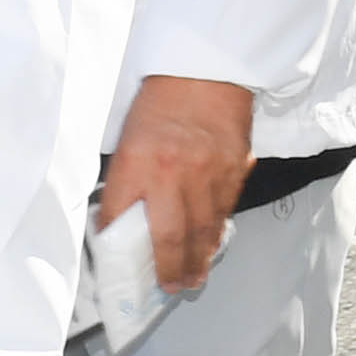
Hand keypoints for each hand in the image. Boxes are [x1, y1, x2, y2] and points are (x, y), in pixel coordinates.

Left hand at [93, 74, 255, 296]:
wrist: (206, 68)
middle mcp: (174, 172)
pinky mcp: (235, 169)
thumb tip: (120, 219)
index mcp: (138, 160)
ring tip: (193, 277)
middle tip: (171, 287)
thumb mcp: (128, 136)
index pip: (123, 217)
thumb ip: (126, 179)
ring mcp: (209, 173)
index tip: (124, 270)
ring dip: (198, 258)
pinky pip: (225, 211)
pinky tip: (211, 245)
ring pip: (204, 230)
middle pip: (171, 237)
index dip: (121, 248)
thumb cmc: (162, 100)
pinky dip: (217, 232)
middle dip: (170, 269)